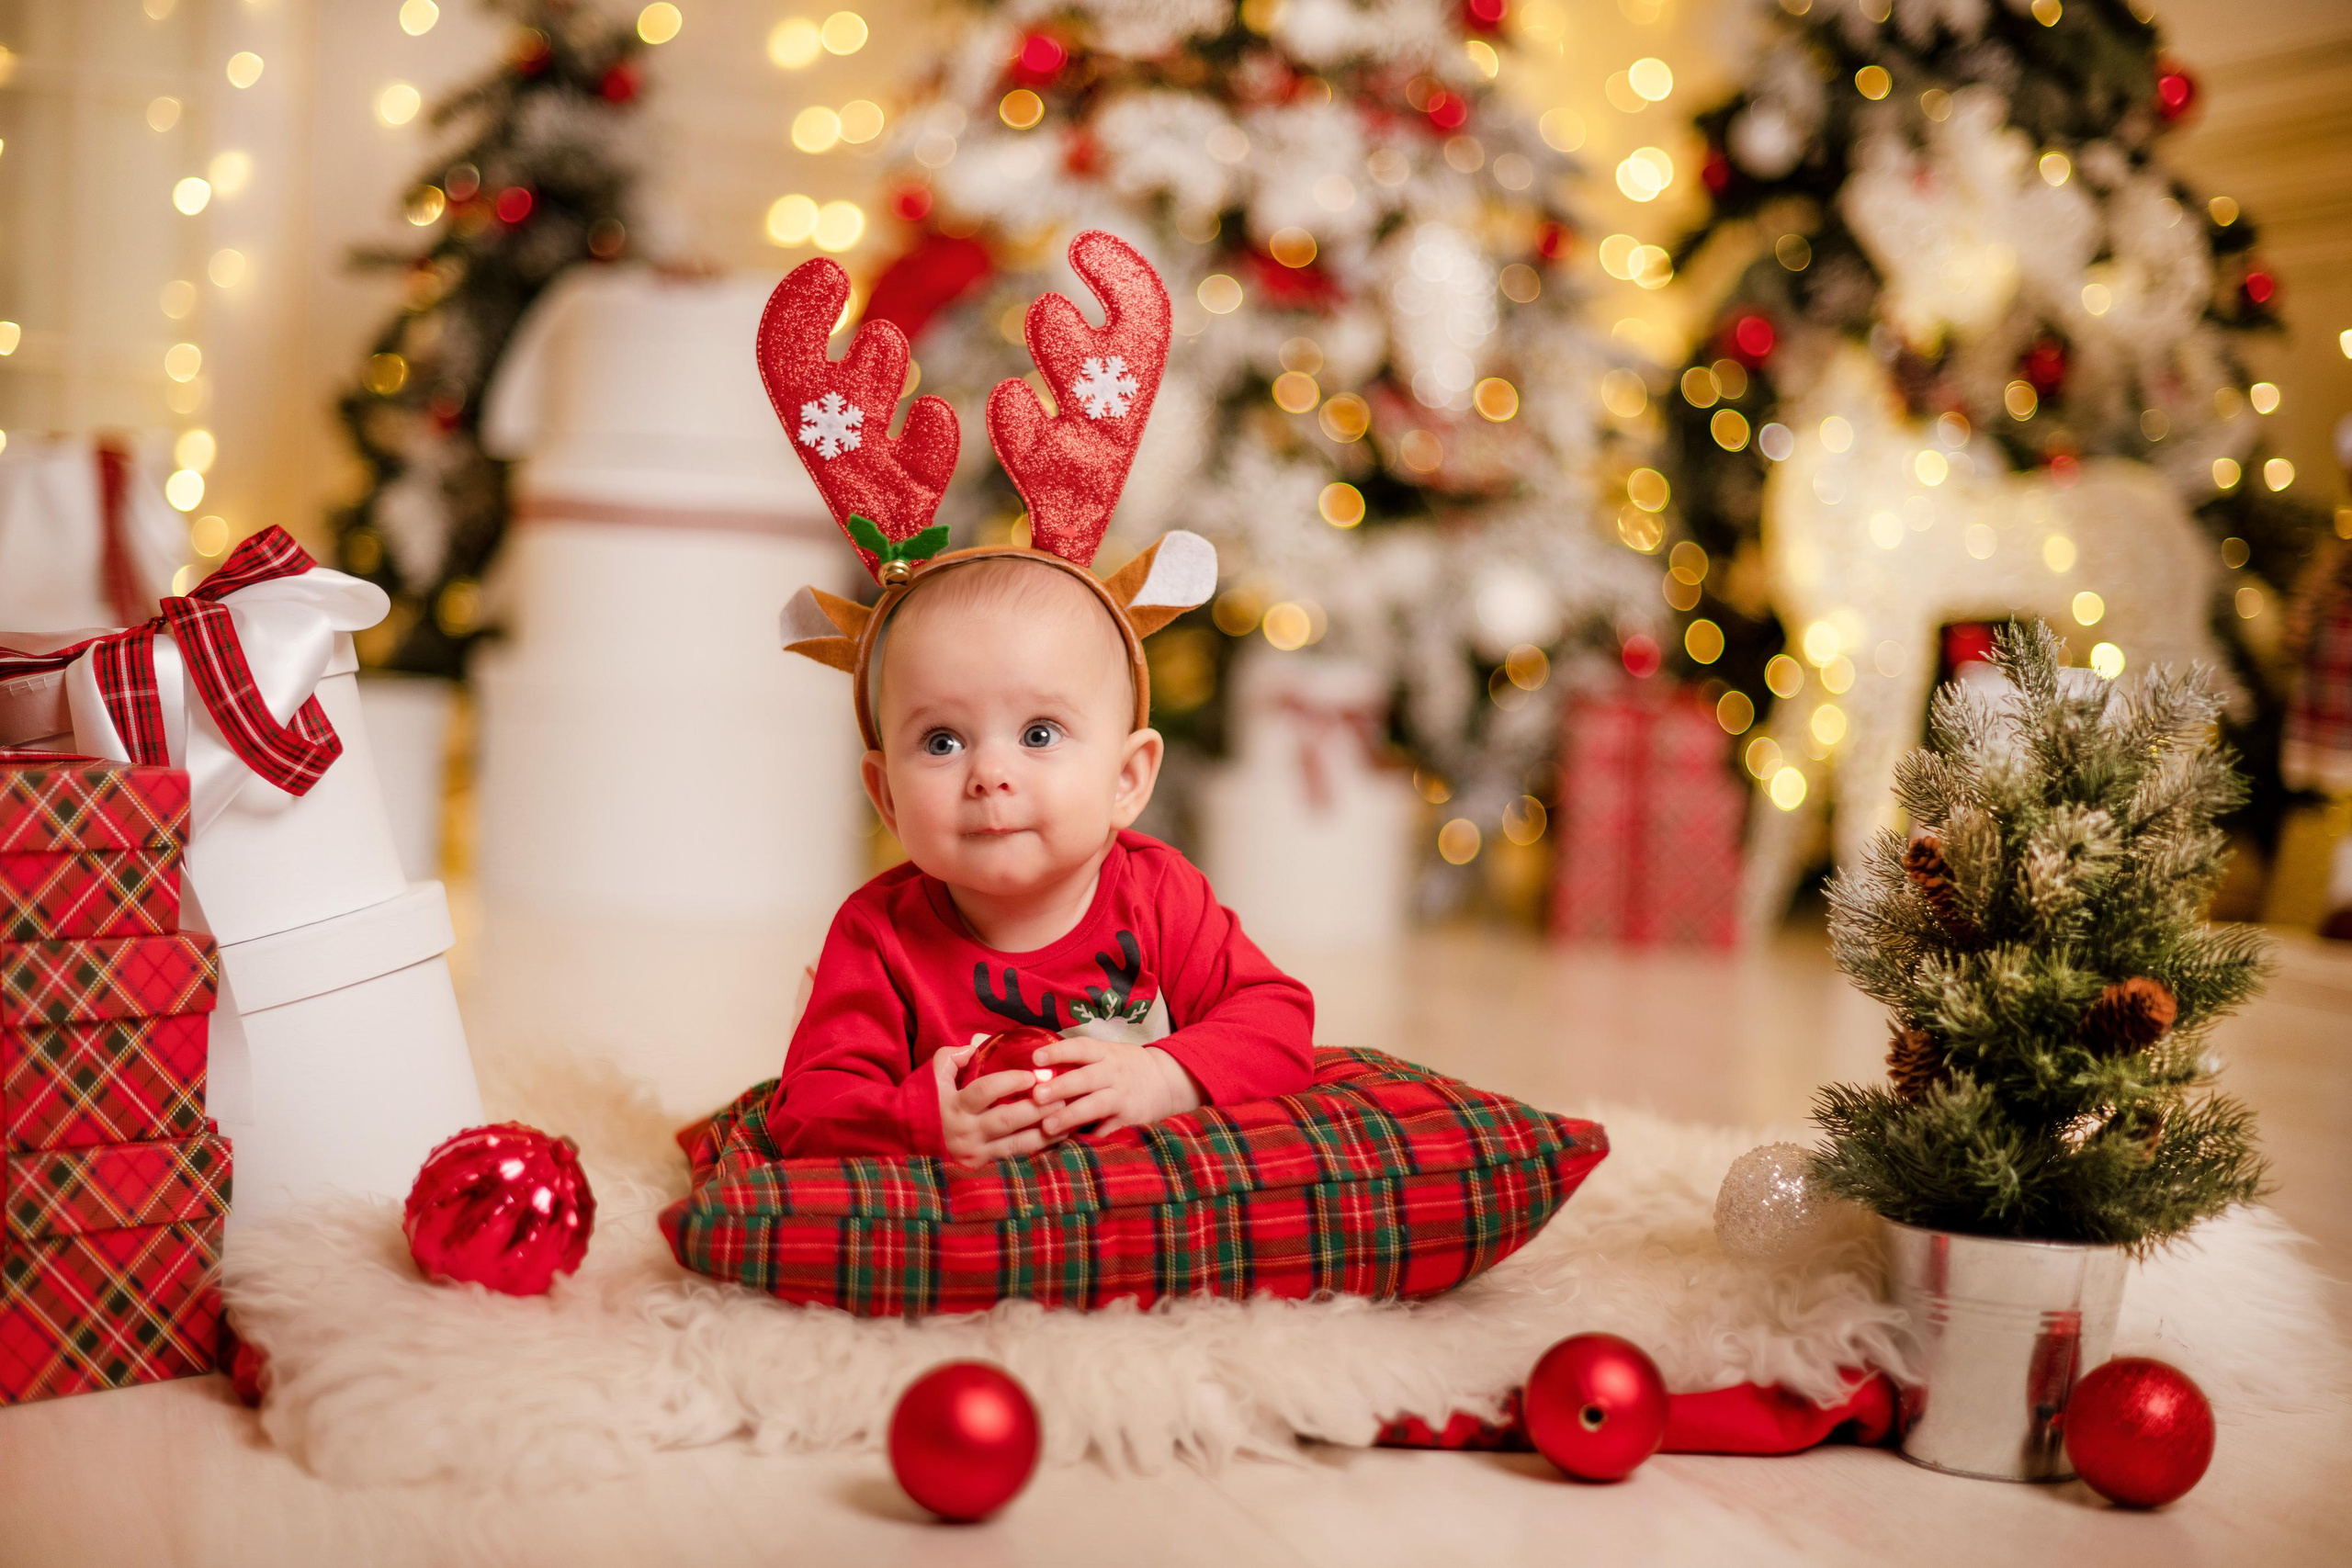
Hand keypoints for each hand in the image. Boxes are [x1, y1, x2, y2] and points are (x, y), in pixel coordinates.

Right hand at [933, 1042, 1055, 1167]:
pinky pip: (1014, 1160)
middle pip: (1007, 1119)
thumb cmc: (925, 1104)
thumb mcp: (931, 1077)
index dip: (1010, 1081)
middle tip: (1062, 1096)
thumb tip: (975, 1045)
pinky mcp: (982, 1168)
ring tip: (1066, 1119)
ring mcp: (976, 1153)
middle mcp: (966, 1132)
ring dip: (1044, 1132)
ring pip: (1016, 1144)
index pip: (985, 1091)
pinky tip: (1054, 1140)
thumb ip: (951, 1057)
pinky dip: (1037, 1150)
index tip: (1032, 1075)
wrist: (906, 1142)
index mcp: (955, 1106)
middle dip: (1037, 1108)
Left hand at [1031, 1038, 1201, 1136]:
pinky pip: (1109, 1129)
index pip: (1080, 1048)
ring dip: (1071, 1115)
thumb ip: (1078, 1062)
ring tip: (1047, 1126)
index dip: (1058, 1052)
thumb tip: (1035, 1071)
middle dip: (1060, 1087)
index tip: (1035, 1058)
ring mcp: (1122, 1096)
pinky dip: (1091, 1136)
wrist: (1167, 1080)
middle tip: (1036, 1096)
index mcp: (1105, 1054)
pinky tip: (1071, 1145)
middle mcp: (1113, 1072)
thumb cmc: (1124, 1067)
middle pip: (1085, 1078)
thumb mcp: (1106, 1055)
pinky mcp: (1130, 1118)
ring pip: (1095, 1105)